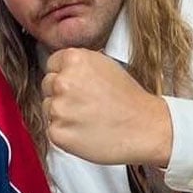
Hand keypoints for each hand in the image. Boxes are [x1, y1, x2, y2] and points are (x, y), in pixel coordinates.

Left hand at [42, 49, 171, 165]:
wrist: (145, 128)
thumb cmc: (129, 99)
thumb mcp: (105, 65)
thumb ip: (79, 65)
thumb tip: (62, 68)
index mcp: (74, 59)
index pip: (51, 65)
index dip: (64, 76)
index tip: (76, 86)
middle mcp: (62, 81)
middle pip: (47, 86)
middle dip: (61, 95)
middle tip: (85, 104)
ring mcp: (58, 108)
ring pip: (48, 109)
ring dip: (62, 115)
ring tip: (88, 118)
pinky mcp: (58, 133)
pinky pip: (52, 130)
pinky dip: (65, 133)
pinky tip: (85, 131)